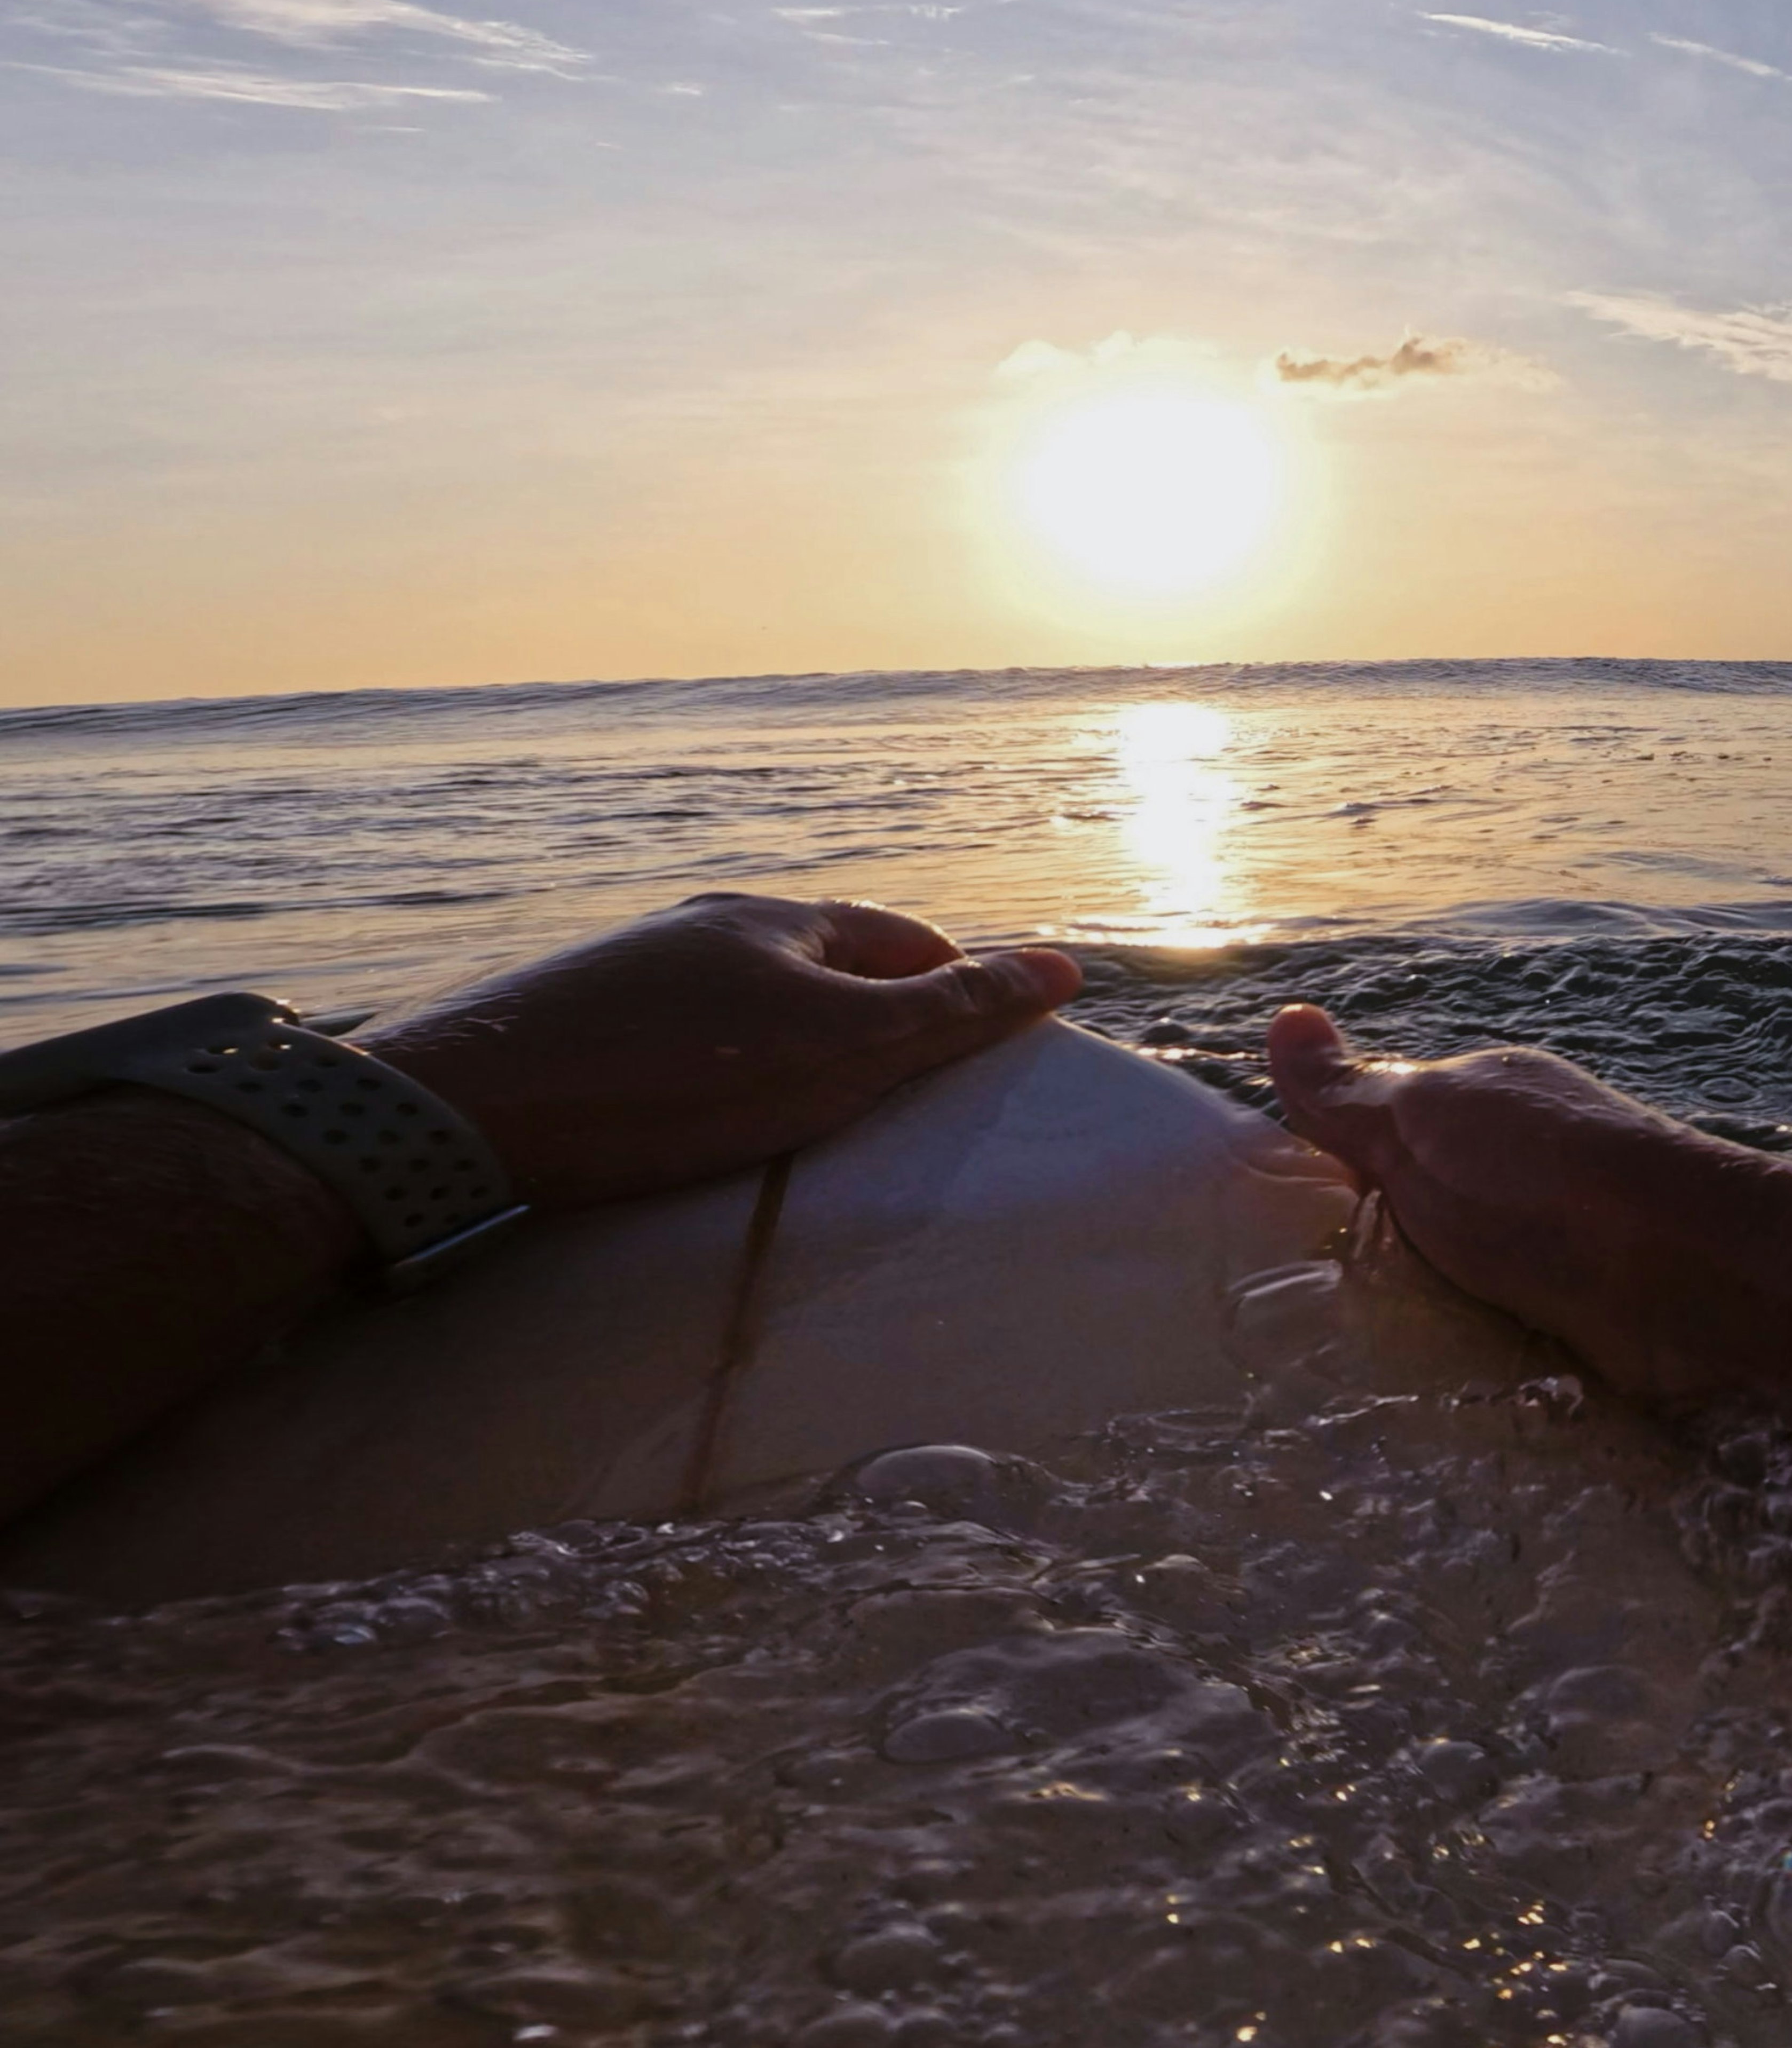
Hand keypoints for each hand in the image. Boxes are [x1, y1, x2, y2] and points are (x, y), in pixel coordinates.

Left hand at [367, 893, 1081, 1207]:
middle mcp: (704, 932)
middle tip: (912, 1104)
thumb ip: (948, 1015)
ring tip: (819, 1125)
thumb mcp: (840, 1047)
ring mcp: (636, 977)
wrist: (474, 1110)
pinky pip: (688, 1046)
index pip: (903, 943)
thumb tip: (1061, 966)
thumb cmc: (676, 1077)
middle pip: (826, 973)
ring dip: (797, 1054)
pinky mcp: (583, 1030)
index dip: (957, 991)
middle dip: (878, 1025)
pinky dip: (726, 1078)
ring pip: (752, 1011)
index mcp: (775, 921)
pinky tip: (714, 1126)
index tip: (989, 1054)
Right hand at [1264, 1003, 1769, 1400]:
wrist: (1685, 1272)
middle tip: (1306, 1296)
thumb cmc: (1539, 1181)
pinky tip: (1434, 1370)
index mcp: (1478, 1101)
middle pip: (1414, 1205)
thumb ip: (1348, 1092)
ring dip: (1419, 1302)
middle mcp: (1518, 1161)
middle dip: (1370, 1246)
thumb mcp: (1421, 1123)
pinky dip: (1468, 1342)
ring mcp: (1554, 1234)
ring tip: (1360, 1345)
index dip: (1329, 1170)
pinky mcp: (1580, 1307)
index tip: (1280, 1223)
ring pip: (1455, 1271)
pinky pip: (1499, 1323)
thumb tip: (1285, 1015)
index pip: (1379, 1129)